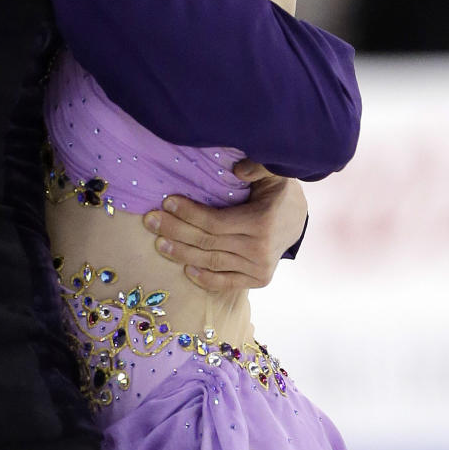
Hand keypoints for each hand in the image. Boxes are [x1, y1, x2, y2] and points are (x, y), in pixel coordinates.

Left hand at [141, 161, 307, 292]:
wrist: (298, 219)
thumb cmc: (278, 191)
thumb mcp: (273, 173)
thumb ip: (257, 167)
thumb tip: (238, 169)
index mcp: (262, 223)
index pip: (215, 222)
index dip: (188, 214)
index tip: (166, 203)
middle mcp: (260, 250)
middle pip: (207, 242)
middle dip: (175, 231)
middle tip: (149, 221)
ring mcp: (259, 268)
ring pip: (211, 262)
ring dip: (182, 254)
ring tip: (159, 243)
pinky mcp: (258, 280)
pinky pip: (226, 282)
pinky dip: (205, 278)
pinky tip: (185, 269)